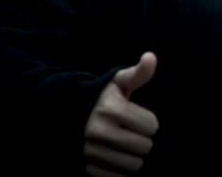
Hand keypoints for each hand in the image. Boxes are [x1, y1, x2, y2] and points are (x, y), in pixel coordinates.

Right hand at [84, 52, 158, 175]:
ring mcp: (91, 151)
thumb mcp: (119, 82)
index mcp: (110, 109)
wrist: (69, 115)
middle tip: (132, 132)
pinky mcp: (87, 166)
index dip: (149, 122)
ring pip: (134, 165)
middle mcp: (98, 131)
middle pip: (145, 146)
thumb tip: (150, 57)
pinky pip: (117, 176)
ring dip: (134, 156)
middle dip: (143, 139)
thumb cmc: (104, 97)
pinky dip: (120, 169)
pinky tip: (116, 156)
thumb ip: (139, 73)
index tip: (138, 117)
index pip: (152, 126)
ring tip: (125, 144)